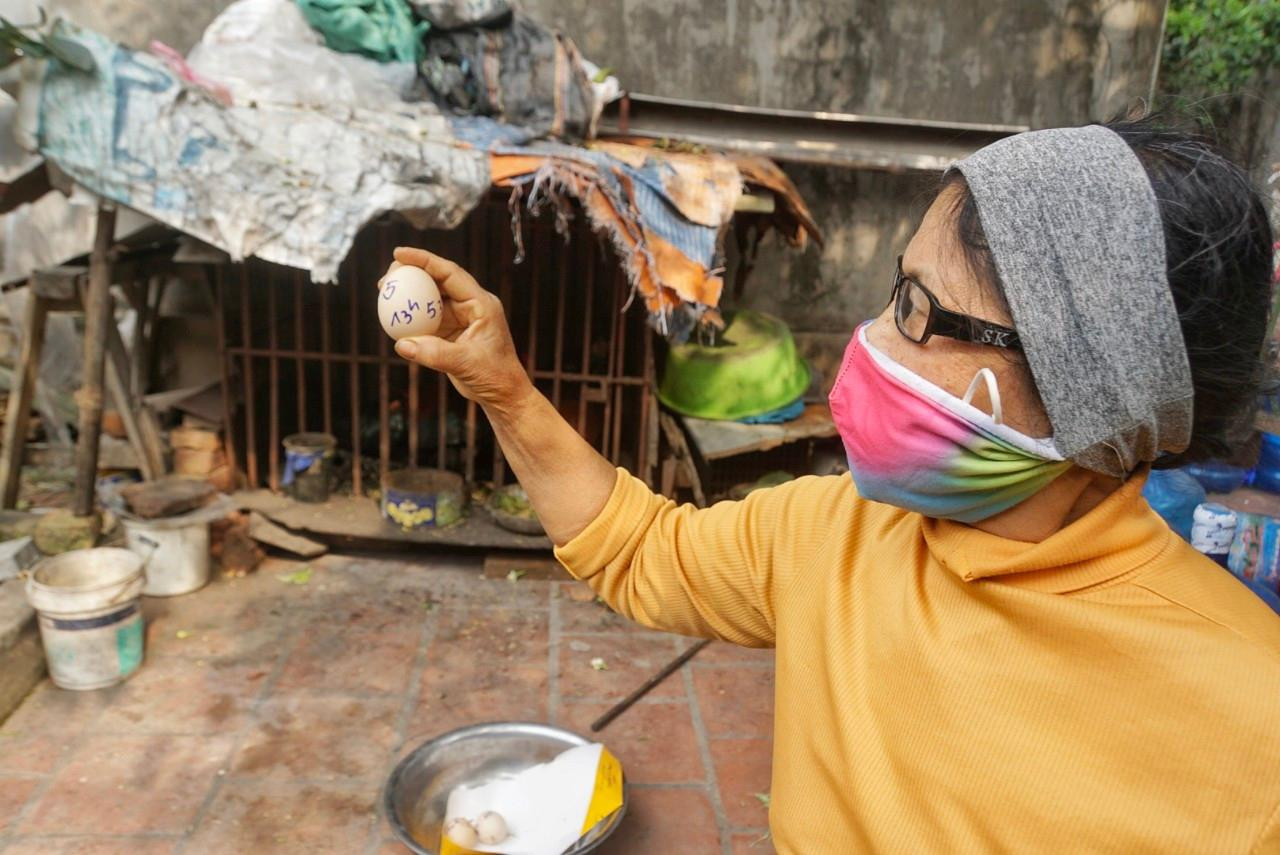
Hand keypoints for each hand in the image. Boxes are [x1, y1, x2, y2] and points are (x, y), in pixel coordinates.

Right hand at [386, 246, 532, 410]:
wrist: (503, 396)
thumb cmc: (496, 377)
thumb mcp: (467, 364)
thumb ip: (435, 353)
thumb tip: (402, 344)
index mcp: (481, 304)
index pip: (450, 273)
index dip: (425, 260)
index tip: (399, 253)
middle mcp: (470, 306)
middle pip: (438, 280)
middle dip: (412, 273)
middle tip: (386, 277)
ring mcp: (460, 318)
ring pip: (430, 299)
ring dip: (409, 295)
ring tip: (384, 292)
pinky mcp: (450, 333)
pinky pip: (426, 319)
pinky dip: (410, 317)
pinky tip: (392, 317)